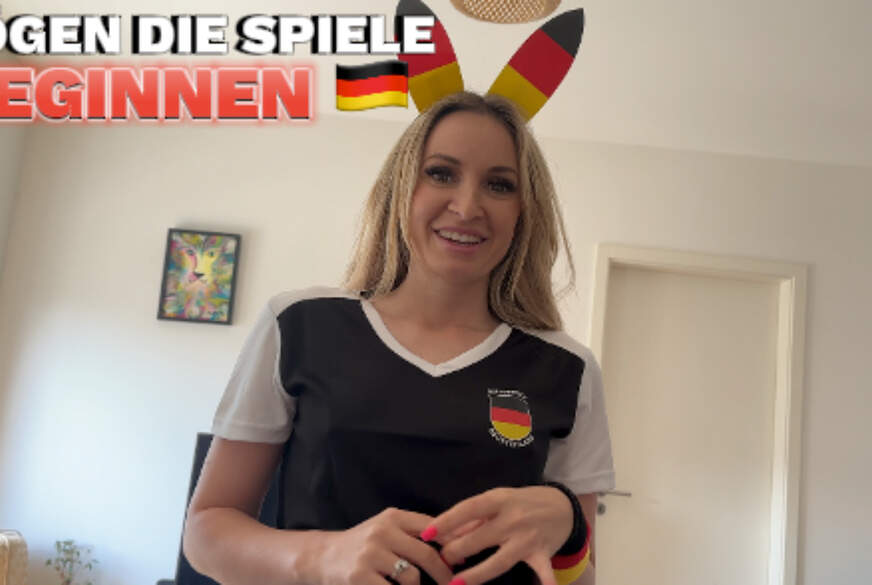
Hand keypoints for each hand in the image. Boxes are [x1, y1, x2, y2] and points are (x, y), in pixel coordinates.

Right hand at [318, 507, 454, 584]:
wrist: (323, 557)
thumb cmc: (364, 545)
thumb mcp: (387, 528)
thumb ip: (416, 532)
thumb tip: (458, 542)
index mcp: (392, 517)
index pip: (432, 527)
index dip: (452, 544)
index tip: (464, 559)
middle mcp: (382, 532)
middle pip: (426, 554)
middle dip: (444, 573)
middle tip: (453, 584)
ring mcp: (370, 555)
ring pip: (412, 577)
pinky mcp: (360, 577)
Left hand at [420, 487, 572, 584]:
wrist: (562, 506)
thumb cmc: (522, 502)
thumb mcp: (498, 500)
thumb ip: (473, 517)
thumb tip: (445, 534)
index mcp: (499, 499)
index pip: (468, 509)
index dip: (446, 521)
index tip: (427, 534)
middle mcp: (513, 519)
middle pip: (479, 538)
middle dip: (455, 551)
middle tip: (442, 560)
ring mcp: (528, 538)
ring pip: (499, 561)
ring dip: (476, 574)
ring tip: (456, 583)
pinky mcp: (542, 554)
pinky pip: (543, 572)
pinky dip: (544, 583)